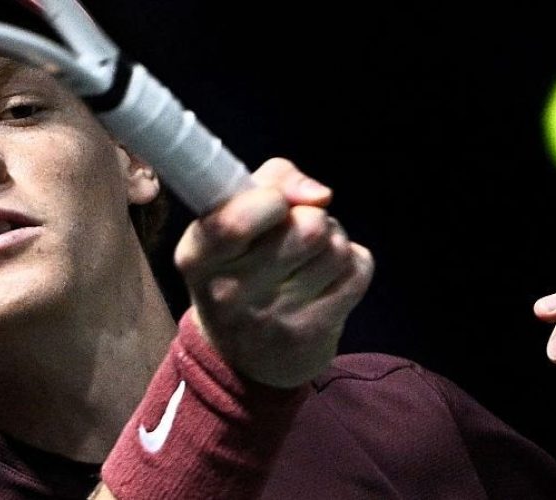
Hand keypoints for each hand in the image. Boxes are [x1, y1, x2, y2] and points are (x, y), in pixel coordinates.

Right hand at [174, 158, 374, 387]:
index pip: (238, 220)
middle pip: (307, 227)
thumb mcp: (231, 219)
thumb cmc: (239, 268)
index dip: (273, 198)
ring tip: (311, 258)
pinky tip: (328, 279)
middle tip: (297, 233)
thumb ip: (271, 181)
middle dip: (311, 217)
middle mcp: (228, 293)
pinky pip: (358, 270)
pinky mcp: (312, 335)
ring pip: (336, 246)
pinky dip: (352, 265)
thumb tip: (320, 195)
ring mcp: (272, 319)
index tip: (275, 204)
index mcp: (197, 257)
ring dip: (333, 241)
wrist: (243, 360)